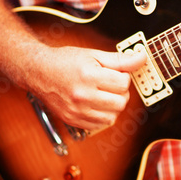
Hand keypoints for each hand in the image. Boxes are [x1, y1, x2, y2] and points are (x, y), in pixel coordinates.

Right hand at [28, 46, 146, 131]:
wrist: (38, 71)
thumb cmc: (65, 61)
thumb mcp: (93, 54)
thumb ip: (120, 59)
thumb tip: (142, 57)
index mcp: (89, 76)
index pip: (123, 83)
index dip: (123, 77)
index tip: (116, 73)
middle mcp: (83, 96)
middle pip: (121, 102)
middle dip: (121, 92)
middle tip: (111, 84)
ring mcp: (77, 111)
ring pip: (113, 116)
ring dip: (113, 106)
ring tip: (104, 94)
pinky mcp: (73, 120)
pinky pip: (100, 125)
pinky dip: (103, 115)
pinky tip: (96, 104)